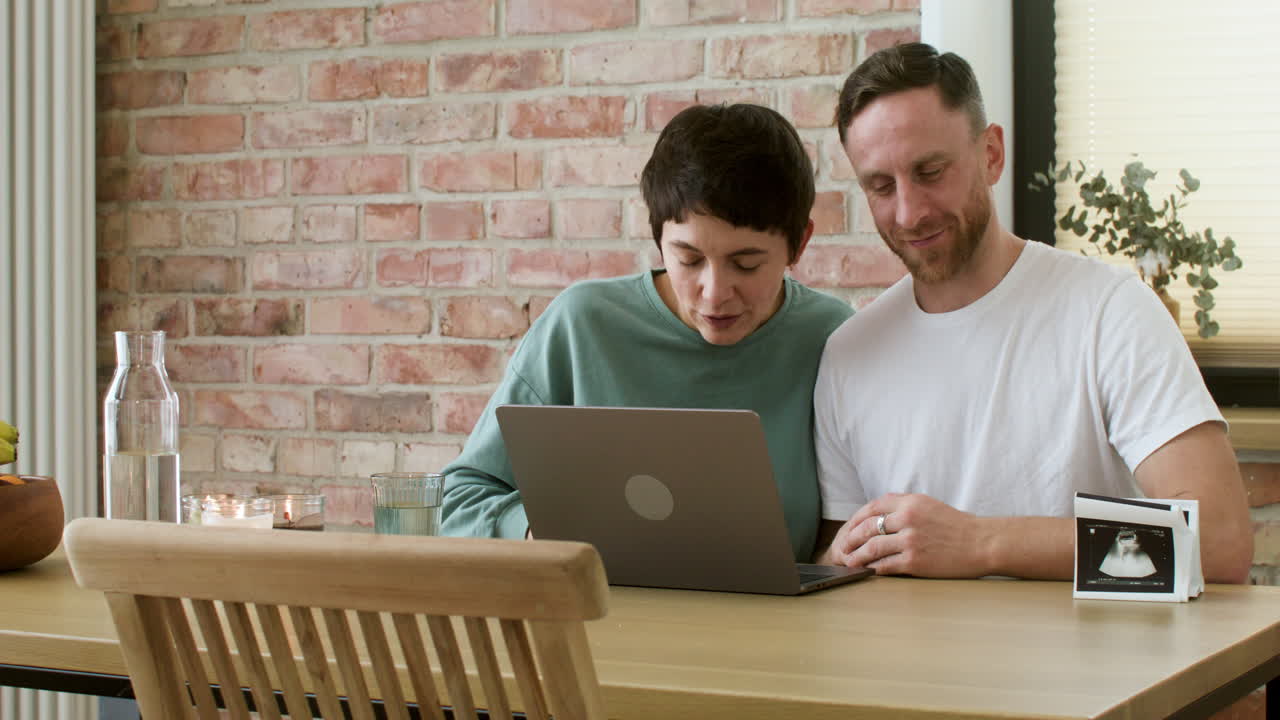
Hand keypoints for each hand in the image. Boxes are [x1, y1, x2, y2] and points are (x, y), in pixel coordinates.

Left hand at [828, 493, 990, 577]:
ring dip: (856, 556)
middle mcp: (908, 519)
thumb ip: (903, 505)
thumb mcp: (928, 504)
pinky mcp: (915, 561)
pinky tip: (867, 571)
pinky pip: (885, 565)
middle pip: (867, 527)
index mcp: (910, 503)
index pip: (872, 507)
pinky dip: (872, 568)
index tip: (848, 529)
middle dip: (850, 539)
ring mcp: (911, 540)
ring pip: (872, 547)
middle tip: (842, 547)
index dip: (856, 519)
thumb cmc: (955, 525)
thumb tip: (877, 512)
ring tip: (849, 561)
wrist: (981, 543)